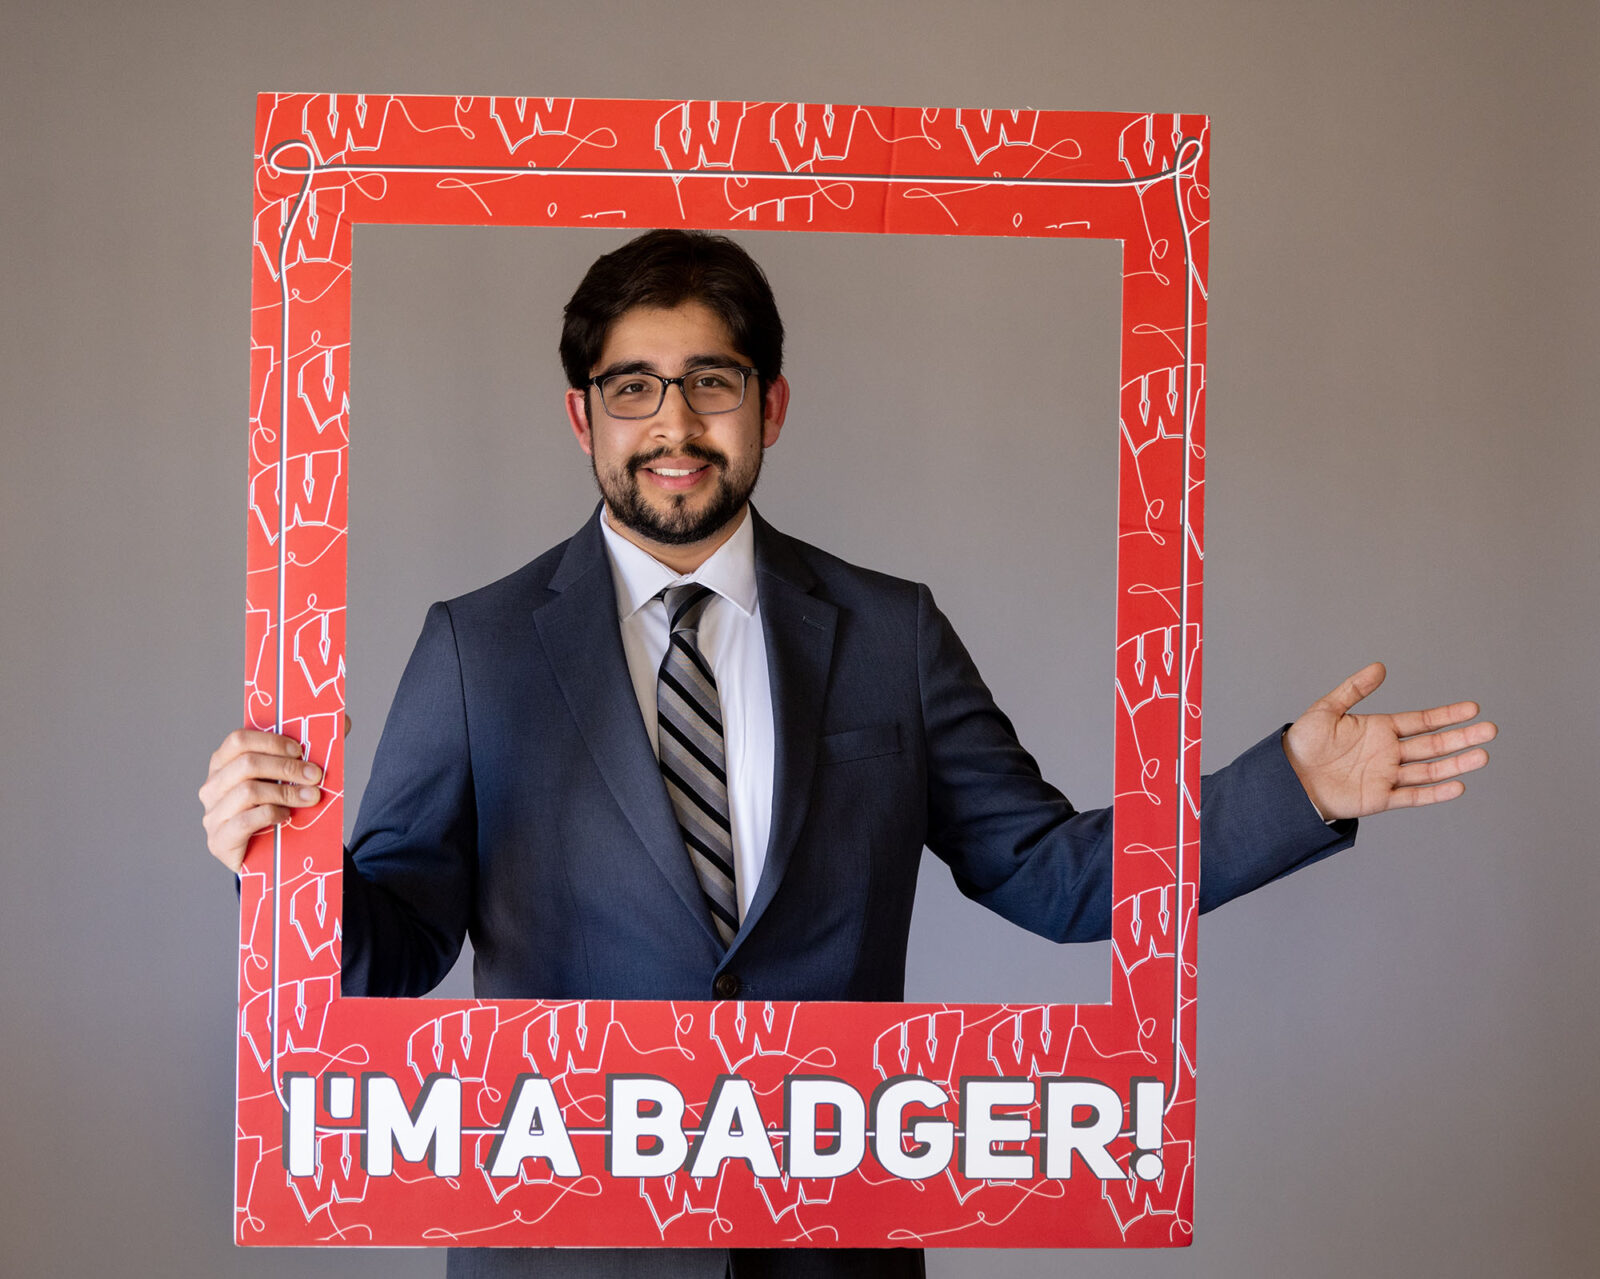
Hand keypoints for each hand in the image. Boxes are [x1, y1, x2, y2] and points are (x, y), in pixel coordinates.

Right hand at [198, 728, 324, 872]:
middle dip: (287, 768)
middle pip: (247, 764)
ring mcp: (213, 814)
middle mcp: (212, 786)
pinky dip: (271, 815)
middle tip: (316, 776)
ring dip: (286, 792)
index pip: (239, 740)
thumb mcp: (291, 777)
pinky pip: (245, 821)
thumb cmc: (278, 807)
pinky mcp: (219, 840)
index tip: (300, 750)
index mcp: (223, 763)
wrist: (269, 854)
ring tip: (311, 797)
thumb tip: (344, 722)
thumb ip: (311, 750)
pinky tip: (287, 817)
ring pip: (248, 792)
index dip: (271, 741)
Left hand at [1283, 662, 1495, 819]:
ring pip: (1430, 770)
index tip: (1473, 709)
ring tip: (1482, 755)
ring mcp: (1387, 776)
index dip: (1447, 715)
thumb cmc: (1304, 744)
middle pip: (1433, 744)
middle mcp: (1389, 753)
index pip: (1422, 721)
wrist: (1288, 778)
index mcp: (1380, 729)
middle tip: (1491, 730)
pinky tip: (1457, 785)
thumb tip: (1380, 667)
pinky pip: (1413, 796)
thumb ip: (1354, 689)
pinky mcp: (1380, 798)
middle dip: (1462, 737)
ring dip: (1456, 764)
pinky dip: (1435, 793)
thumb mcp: (1326, 710)